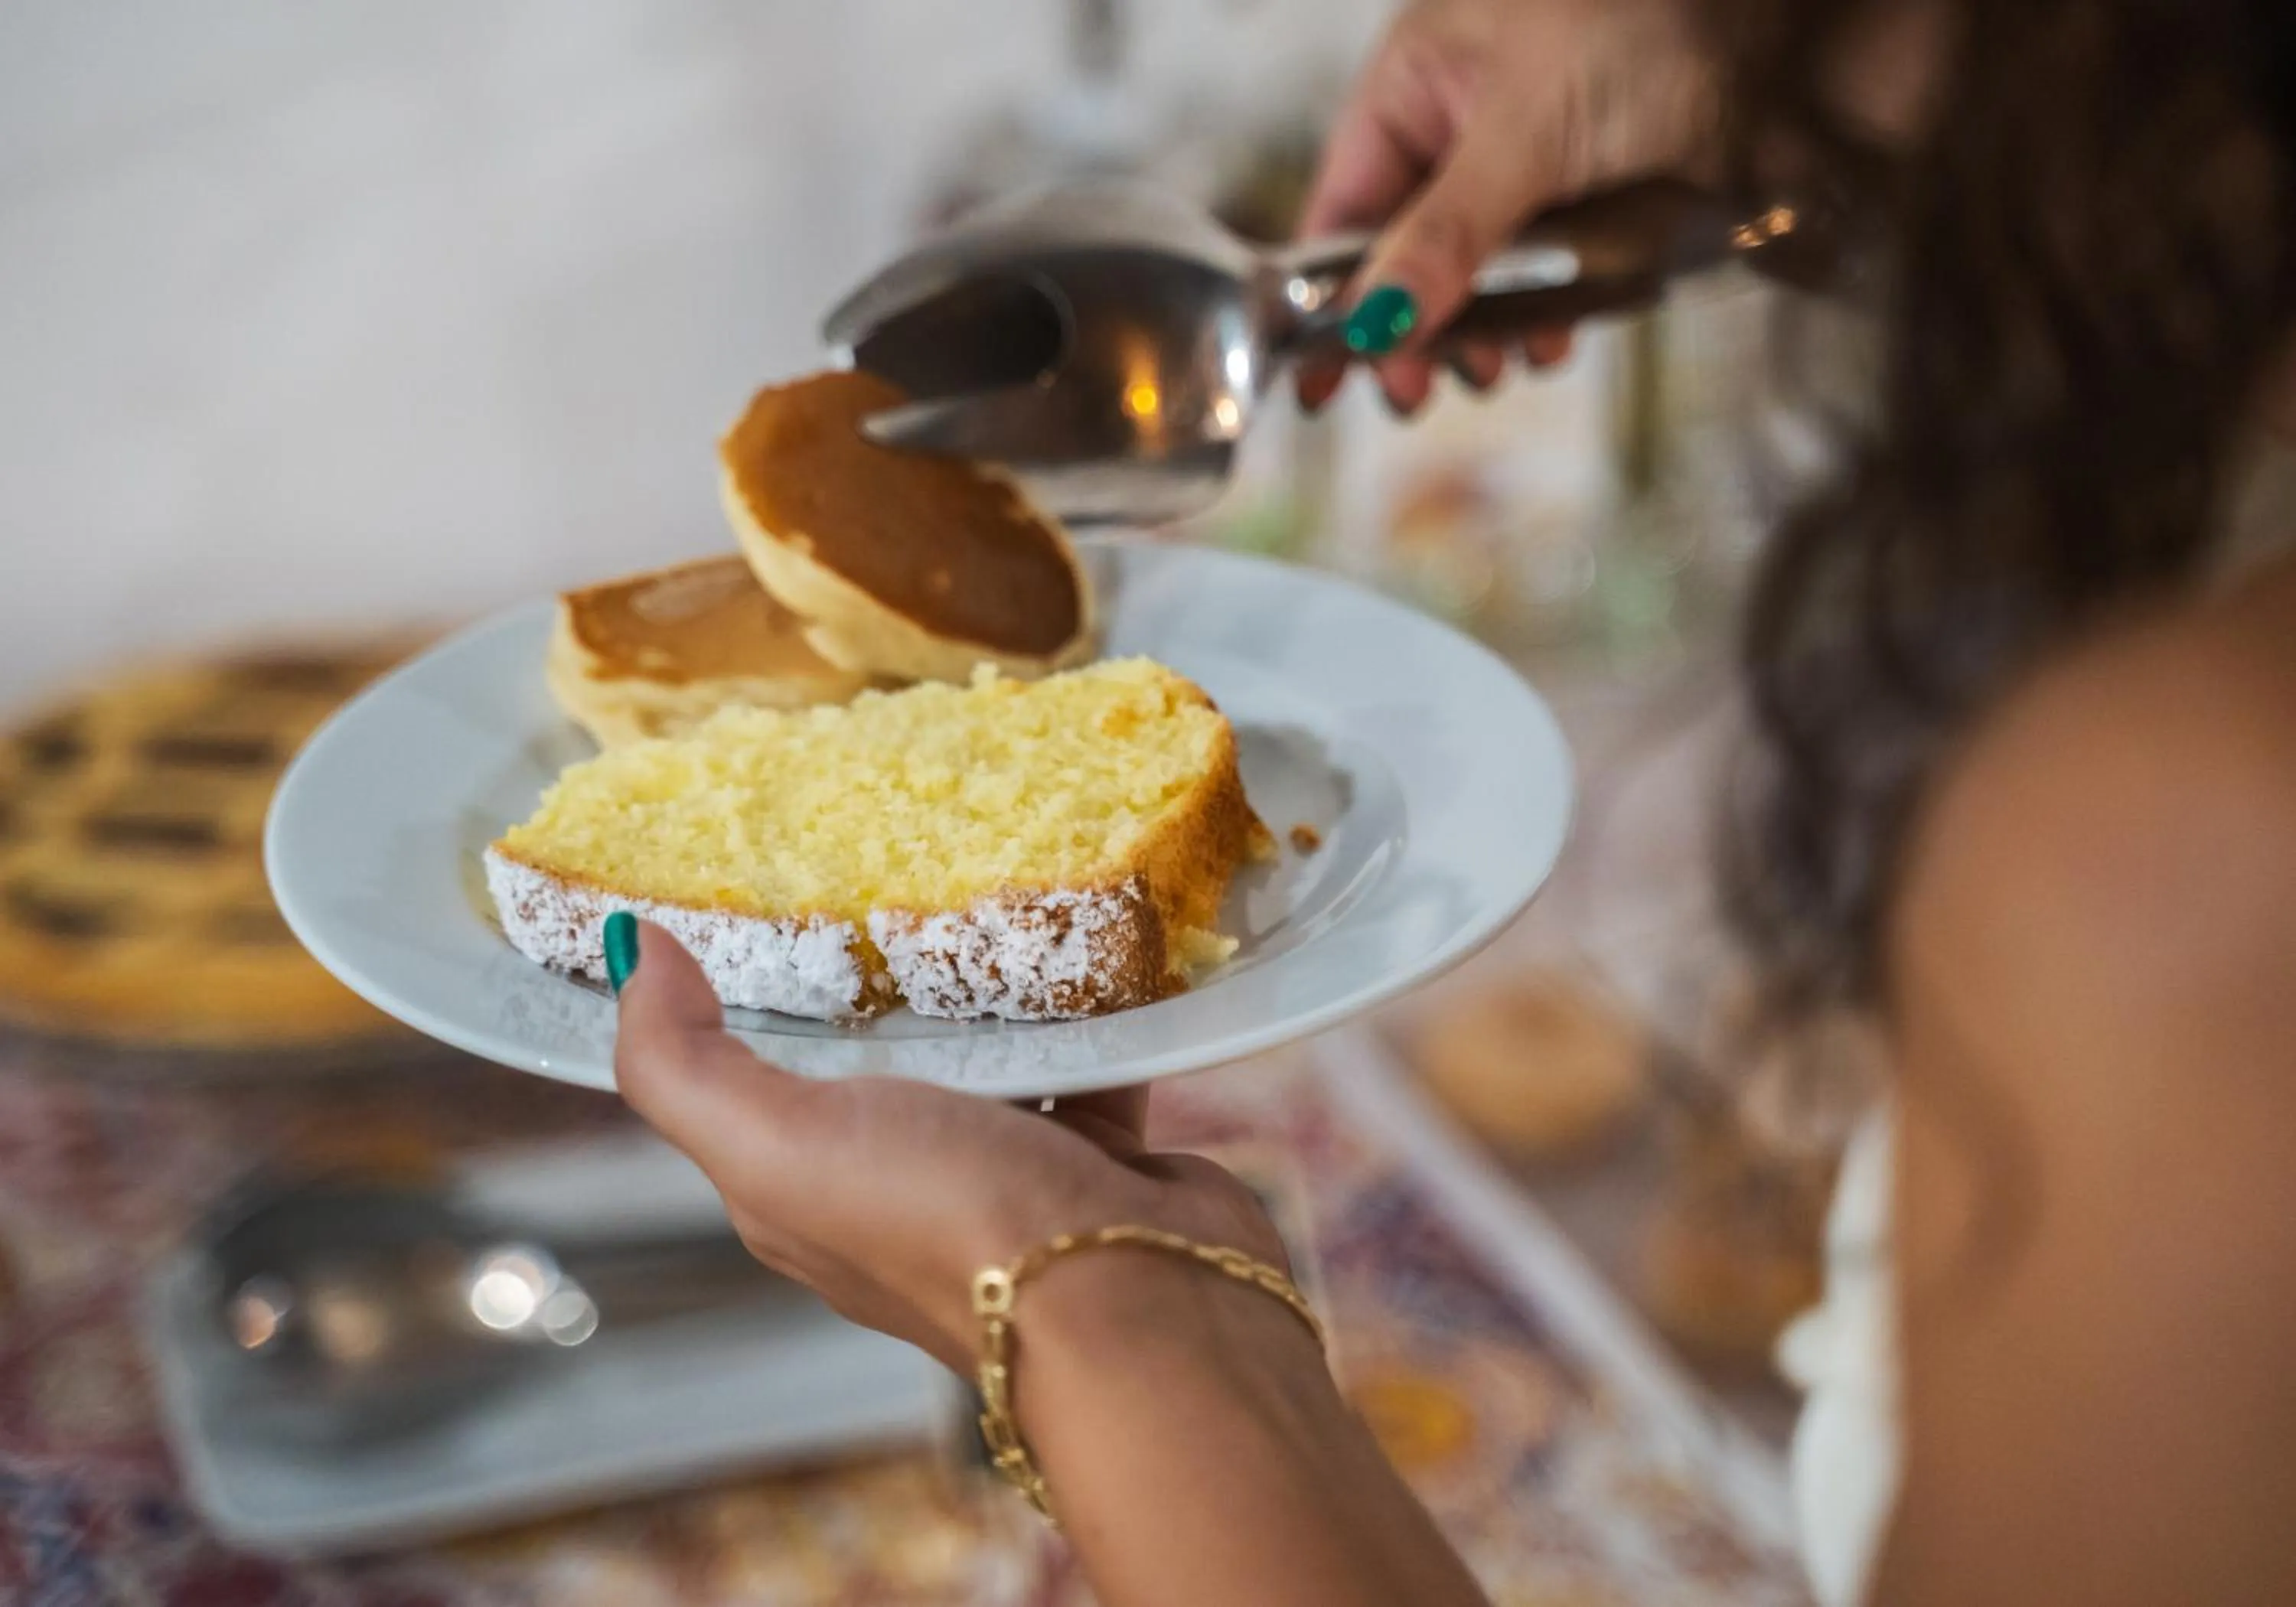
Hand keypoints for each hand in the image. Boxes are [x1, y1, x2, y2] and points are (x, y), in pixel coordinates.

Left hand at [610, 921, 1286, 1372]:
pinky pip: (1077, 1050)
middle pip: (861, 1052)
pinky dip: (1079, 996)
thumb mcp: (777, 1144)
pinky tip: (1080, 926)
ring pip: (977, 1045)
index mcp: (801, 1190)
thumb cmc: (946, 1221)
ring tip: (973, 863)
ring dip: (978, 974)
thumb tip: (630, 950)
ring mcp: (1000, 1165)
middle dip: (861, 961)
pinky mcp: (1093, 1146)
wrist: (1135, 1301)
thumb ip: (683, 1063)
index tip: (725, 876)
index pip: (739, 1078)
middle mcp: (893, 1180)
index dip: (720, 988)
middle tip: (862, 839)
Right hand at [1298, 0, 1721, 412]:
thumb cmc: (1643, 17)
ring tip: (1498, 368)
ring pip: (1479, 270)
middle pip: (1406, 252)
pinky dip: (1546, 313)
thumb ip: (1447, 237)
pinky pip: (1548, 271)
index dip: (1330, 300)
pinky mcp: (1596, 195)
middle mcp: (1462, 121)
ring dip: (1484, 330)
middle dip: (1413, 327)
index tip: (1321, 382)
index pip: (1344, 211)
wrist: (1785, 11)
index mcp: (1416, 85)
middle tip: (1419, 394)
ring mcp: (1531, 160)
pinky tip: (1556, 341)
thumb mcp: (1527, 134)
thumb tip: (1372, 324)